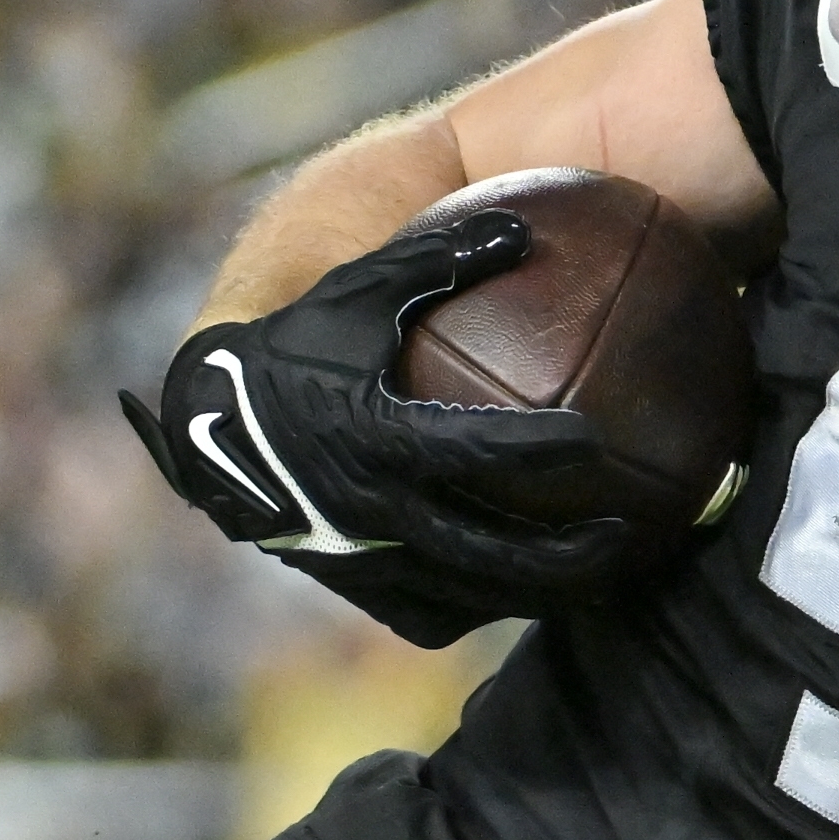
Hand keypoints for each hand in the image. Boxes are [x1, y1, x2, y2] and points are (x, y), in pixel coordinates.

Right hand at [122, 209, 637, 647]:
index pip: (472, 448)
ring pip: (465, 593)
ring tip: (600, 576)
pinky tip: (521, 594)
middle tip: (630, 534)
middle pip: (487, 550)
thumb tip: (523, 225)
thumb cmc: (295, 343)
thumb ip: (436, 259)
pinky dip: (476, 609)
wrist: (207, 419)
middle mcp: (369, 506)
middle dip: (567, 553)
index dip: (537, 447)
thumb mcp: (358, 290)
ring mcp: (359, 553)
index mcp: (373, 434)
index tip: (596, 440)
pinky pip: (424, 614)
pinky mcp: (350, 579)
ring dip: (536, 592)